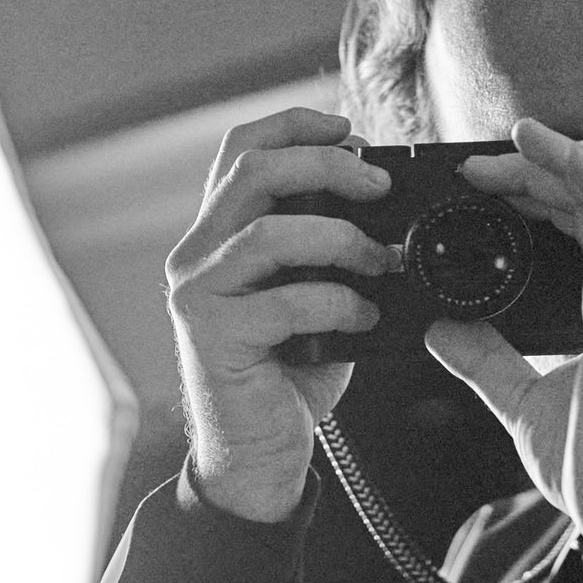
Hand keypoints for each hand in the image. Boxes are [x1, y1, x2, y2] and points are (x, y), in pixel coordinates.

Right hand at [165, 107, 398, 521]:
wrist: (255, 458)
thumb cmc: (287, 374)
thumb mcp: (310, 294)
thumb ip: (328, 249)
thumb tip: (386, 206)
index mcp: (217, 234)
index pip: (241, 148)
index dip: (295, 125)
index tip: (352, 132)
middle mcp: (195, 255)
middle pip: (254, 171)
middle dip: (328, 166)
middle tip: (382, 187)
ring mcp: (197, 295)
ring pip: (268, 231)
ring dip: (341, 238)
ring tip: (384, 260)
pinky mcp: (212, 337)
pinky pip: (284, 300)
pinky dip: (337, 301)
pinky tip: (365, 317)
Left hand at [426, 119, 582, 562]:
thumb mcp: (522, 403)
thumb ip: (487, 362)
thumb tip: (442, 329)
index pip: (573, 237)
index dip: (533, 203)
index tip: (481, 190)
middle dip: (535, 177)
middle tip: (478, 166)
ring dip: (562, 163)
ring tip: (516, 138)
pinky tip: (561, 154)